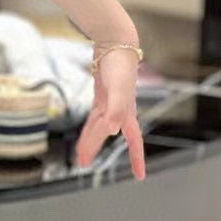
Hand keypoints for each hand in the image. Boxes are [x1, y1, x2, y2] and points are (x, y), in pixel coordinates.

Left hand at [74, 48, 145, 178]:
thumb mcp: (117, 87)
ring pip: (98, 127)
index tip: (140, 176)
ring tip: (81, 157)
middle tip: (84, 165)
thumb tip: (112, 131)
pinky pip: (94, 117)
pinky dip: (89, 127)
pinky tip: (85, 133)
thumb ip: (115, 109)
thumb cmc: (119, 64)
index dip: (137, 158)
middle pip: (106, 134)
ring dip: (90, 141)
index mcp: (127, 113)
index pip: (134, 141)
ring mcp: (110, 103)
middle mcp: (120, 111)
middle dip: (97, 149)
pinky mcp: (102, 95)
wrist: (115, 43)